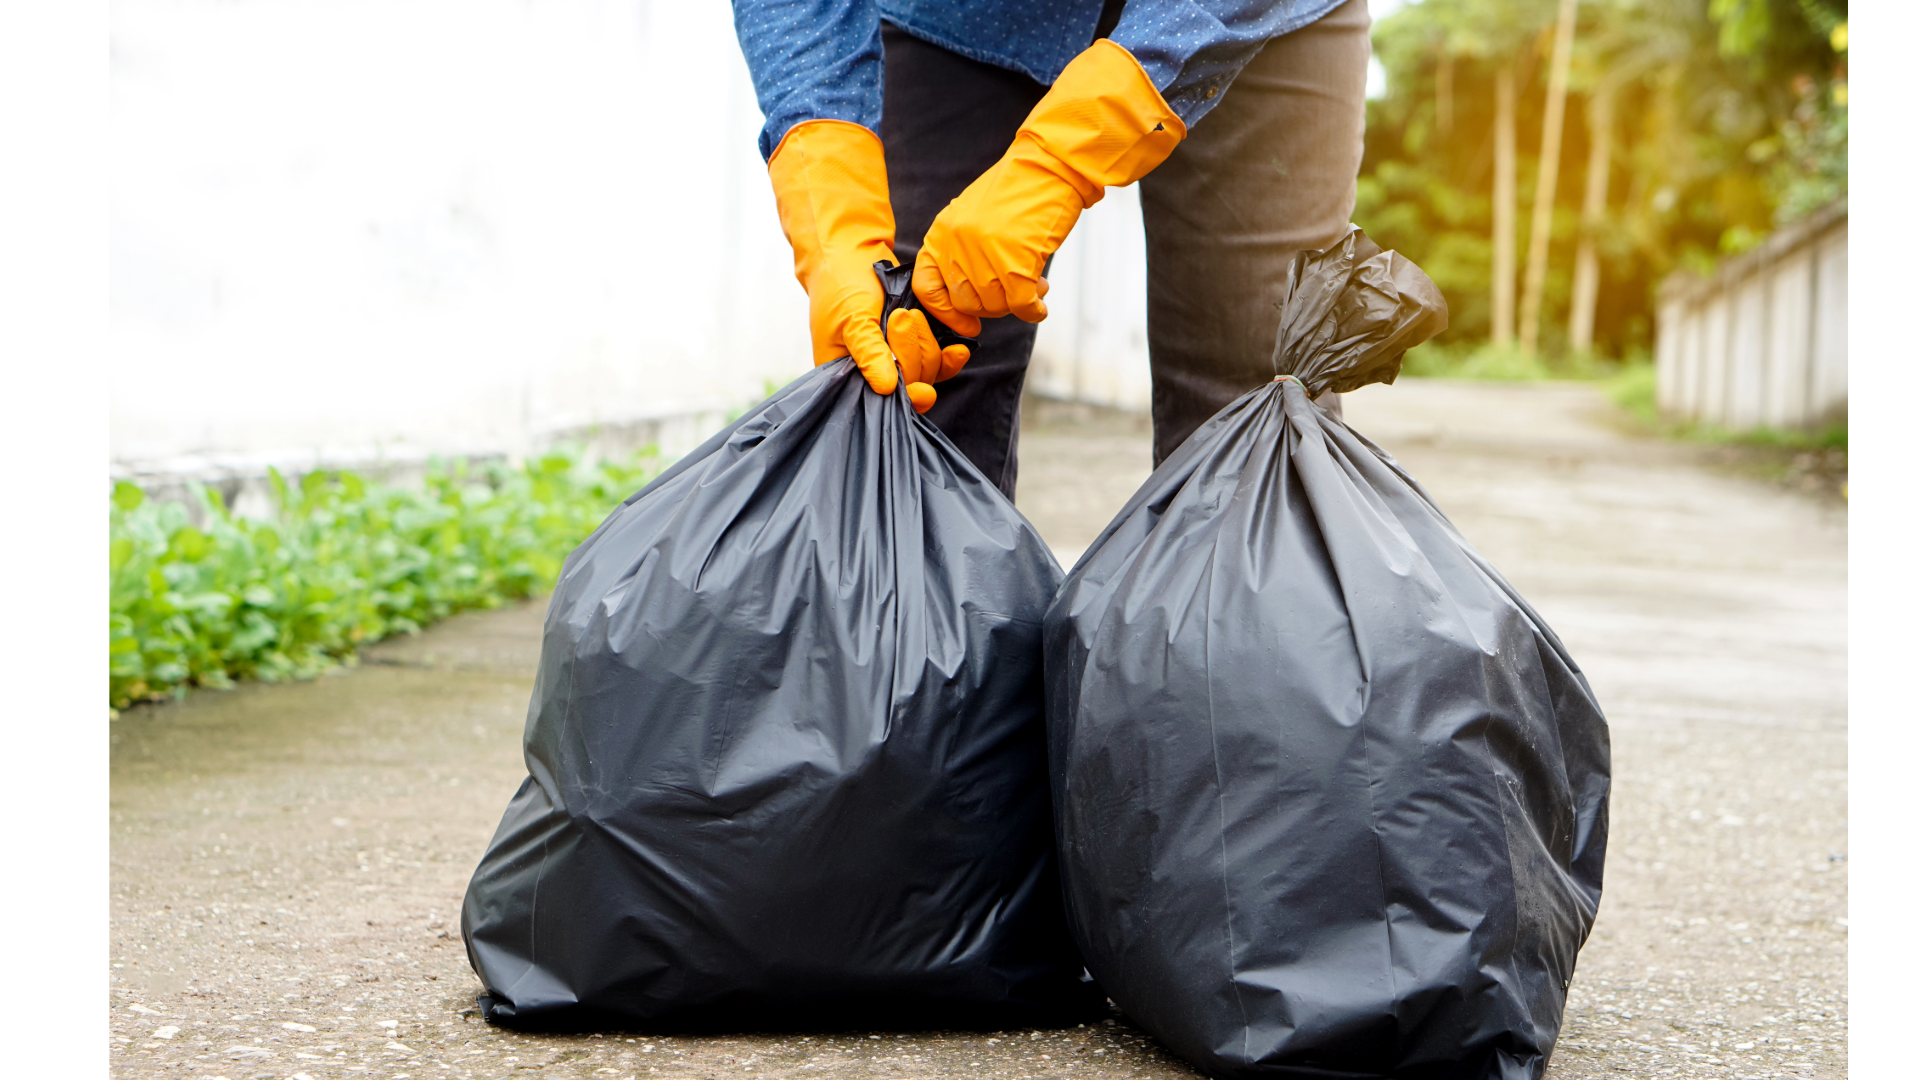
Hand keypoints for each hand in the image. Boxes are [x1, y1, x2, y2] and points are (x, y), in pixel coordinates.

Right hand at [767, 119, 945, 410]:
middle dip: (911, 352)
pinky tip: (958, 347)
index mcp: (846, 377)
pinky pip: (939, 363)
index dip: (905, 398)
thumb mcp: (853, 319)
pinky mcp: (914, 346)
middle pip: (909, 385)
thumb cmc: (841, 285)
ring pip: (927, 373)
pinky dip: (949, 356)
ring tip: (908, 312)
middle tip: (899, 317)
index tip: (923, 391)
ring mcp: (895, 361)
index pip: (880, 402)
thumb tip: (887, 388)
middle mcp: (871, 375)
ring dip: (925, 343)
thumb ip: (869, 353)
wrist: (851, 253)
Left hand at [913, 40, 1184, 336]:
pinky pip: (1021, 306)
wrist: (1049, 165)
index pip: (927, 288)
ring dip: (1016, 305)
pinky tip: (1040, 305)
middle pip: (965, 302)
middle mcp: (958, 247)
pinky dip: (1033, 311)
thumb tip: (970, 295)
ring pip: (994, 306)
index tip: (965, 322)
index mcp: (942, 234)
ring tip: (1034, 287)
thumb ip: (963, 251)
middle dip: (991, 307)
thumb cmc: (1018, 189)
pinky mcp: (1015, 264)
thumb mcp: (974, 216)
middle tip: (1012, 297)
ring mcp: (985, 256)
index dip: (944, 312)